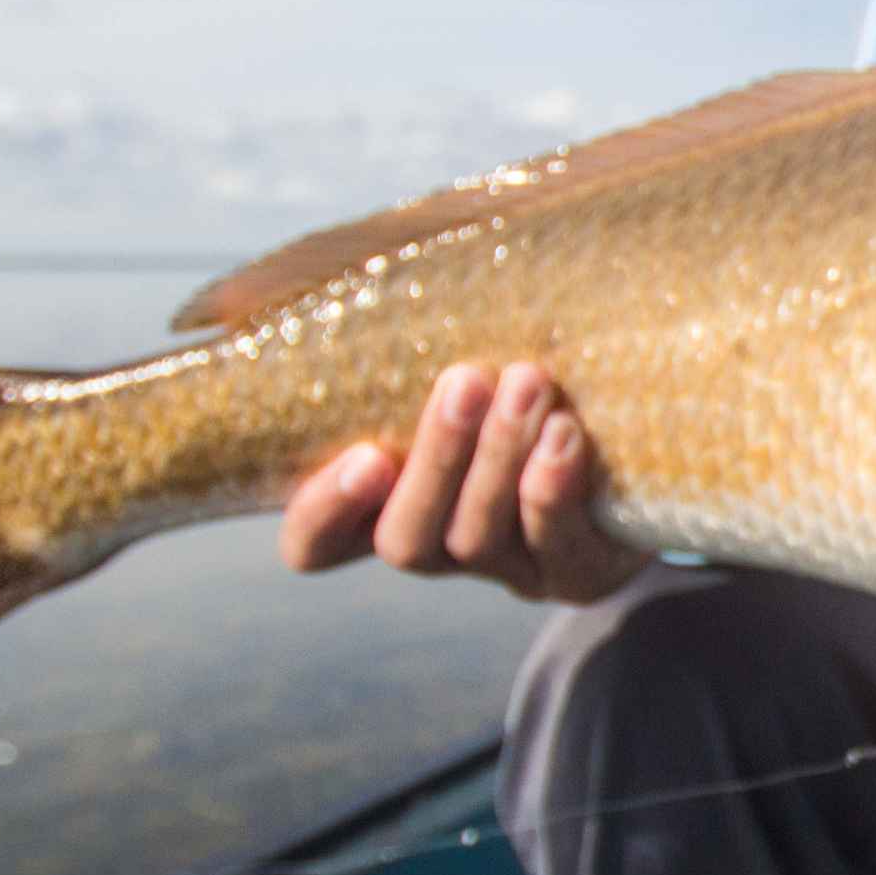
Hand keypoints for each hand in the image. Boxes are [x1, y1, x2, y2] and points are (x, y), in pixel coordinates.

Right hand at [280, 362, 650, 601]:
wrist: (643, 414)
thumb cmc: (515, 360)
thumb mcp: (441, 346)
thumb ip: (369, 326)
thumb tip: (232, 299)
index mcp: (384, 508)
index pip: (316, 545)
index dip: (323, 515)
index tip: (360, 456)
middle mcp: (440, 546)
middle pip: (408, 542)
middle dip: (436, 459)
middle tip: (464, 381)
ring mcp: (510, 570)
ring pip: (478, 541)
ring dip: (498, 461)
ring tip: (525, 384)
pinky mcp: (580, 574)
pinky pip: (560, 552)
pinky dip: (555, 493)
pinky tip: (564, 438)